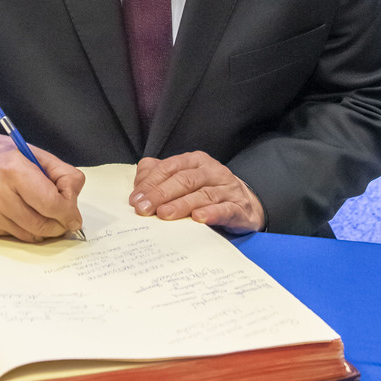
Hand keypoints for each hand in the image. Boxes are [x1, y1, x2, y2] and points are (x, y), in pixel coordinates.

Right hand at [0, 132, 84, 242]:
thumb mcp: (34, 154)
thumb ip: (62, 174)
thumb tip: (73, 200)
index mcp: (14, 169)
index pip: (52, 203)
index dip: (69, 213)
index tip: (74, 215)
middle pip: (43, 224)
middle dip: (60, 225)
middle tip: (65, 218)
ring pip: (32, 235)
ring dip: (45, 230)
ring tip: (45, 214)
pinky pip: (18, 236)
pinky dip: (28, 229)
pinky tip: (24, 213)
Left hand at [130, 151, 264, 233]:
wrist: (245, 205)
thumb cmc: (206, 191)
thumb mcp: (183, 180)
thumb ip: (160, 178)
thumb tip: (138, 187)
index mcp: (195, 161)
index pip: (169, 167)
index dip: (151, 182)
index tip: (135, 199)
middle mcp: (212, 171)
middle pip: (184, 180)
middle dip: (161, 194)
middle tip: (144, 208)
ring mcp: (227, 189)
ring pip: (202, 194)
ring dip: (181, 205)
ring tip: (164, 214)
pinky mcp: (239, 207)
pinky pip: (225, 209)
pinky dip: (211, 213)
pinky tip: (198, 219)